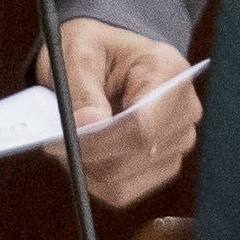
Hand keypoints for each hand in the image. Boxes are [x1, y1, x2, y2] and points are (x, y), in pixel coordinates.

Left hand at [37, 18, 200, 205]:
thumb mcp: (79, 53)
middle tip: (54, 141)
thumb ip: (82, 89)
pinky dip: (96, 180)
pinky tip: (87, 155)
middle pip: (135, 156)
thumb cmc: (96, 48)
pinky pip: (124, 191)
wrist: (111, 57)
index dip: (98, 141)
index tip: (58, 141)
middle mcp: (185, 110)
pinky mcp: (165, 164)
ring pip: (125, 180)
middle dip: (88, 155)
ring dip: (89, 168)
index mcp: (170, 72)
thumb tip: (88, 125)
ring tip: (71, 142)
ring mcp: (180, 141)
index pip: (141, 125)